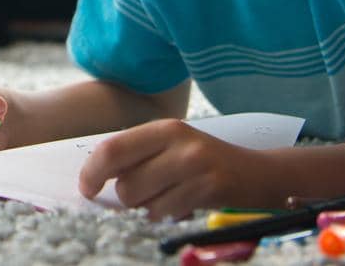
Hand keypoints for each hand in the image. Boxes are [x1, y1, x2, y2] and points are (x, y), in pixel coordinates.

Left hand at [78, 119, 267, 218]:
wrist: (257, 173)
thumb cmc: (206, 162)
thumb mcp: (172, 147)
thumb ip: (138, 156)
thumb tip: (96, 178)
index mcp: (163, 128)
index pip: (112, 149)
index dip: (92, 172)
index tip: (87, 188)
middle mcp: (178, 142)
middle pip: (125, 183)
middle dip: (127, 197)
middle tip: (146, 193)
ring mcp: (194, 165)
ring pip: (144, 202)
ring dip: (148, 208)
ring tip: (169, 196)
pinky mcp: (208, 188)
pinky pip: (167, 213)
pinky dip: (167, 216)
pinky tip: (182, 204)